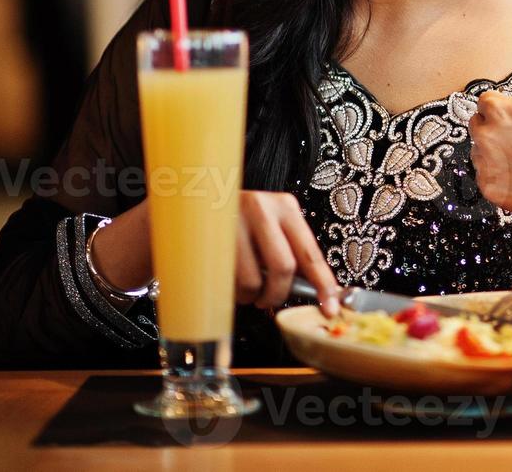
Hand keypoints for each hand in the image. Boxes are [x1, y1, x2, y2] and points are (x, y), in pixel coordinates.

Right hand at [90, 191, 342, 318]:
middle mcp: (261, 204)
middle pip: (284, 268)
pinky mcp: (207, 234)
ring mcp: (232, 217)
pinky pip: (227, 281)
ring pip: (254, 279)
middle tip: (266, 300)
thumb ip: (288, 255)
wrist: (179, 210)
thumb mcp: (265, 232)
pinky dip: (231, 293)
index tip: (332, 308)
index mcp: (284, 205)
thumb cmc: (231, 231)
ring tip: (242, 286)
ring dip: (250, 295)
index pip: (310, 251)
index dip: (323, 285)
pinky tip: (227, 282)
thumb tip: (317, 292)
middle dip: (277, 294)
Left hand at [468, 25, 511, 256]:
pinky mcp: (487, 189)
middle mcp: (482, 134)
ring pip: (482, 154)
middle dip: (499, 133)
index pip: (486, 105)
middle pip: (481, 128)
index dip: (508, 114)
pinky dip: (502, 180)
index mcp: (495, 107)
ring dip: (499, 156)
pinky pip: (487, 179)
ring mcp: (483, 163)